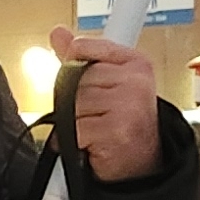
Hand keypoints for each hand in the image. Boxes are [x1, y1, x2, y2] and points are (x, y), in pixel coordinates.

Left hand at [47, 28, 163, 185]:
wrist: (141, 165)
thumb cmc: (124, 125)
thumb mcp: (107, 84)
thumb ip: (83, 59)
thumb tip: (58, 33)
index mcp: (134, 63)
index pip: (82, 47)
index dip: (73, 68)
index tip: (86, 85)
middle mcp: (136, 80)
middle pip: (75, 78)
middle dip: (76, 101)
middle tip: (95, 116)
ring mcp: (128, 104)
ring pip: (72, 103)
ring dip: (75, 123)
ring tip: (95, 130)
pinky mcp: (118, 129)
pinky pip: (74, 128)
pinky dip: (74, 141)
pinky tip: (92, 144)